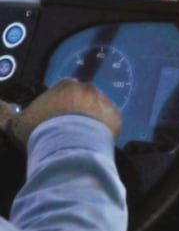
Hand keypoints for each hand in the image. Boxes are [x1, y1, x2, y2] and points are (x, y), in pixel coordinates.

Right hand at [0, 79, 121, 146]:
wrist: (68, 145)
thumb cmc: (41, 130)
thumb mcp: (17, 122)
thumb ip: (5, 113)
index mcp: (65, 85)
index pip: (63, 91)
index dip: (58, 106)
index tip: (54, 120)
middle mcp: (87, 88)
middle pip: (82, 98)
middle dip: (76, 111)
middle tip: (68, 131)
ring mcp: (104, 101)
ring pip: (97, 109)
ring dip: (92, 120)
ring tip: (81, 139)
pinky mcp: (116, 116)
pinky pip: (110, 122)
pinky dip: (104, 130)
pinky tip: (93, 142)